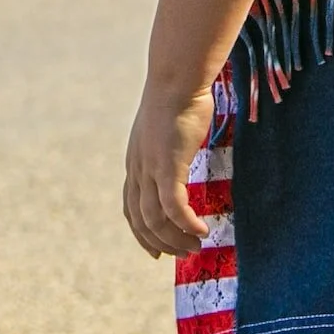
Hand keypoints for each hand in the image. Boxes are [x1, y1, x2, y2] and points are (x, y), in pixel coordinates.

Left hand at [122, 82, 215, 258]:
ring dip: (176, 239)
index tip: (157, 251)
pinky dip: (187, 224)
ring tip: (196, 245)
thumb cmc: (178, 96)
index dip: (142, 234)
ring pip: (156, 220)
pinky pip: (175, 208)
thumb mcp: (167, 128)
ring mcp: (150, 169)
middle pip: (141, 221)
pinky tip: (202, 230)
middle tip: (184, 254)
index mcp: (136, 161)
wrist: (176, 79)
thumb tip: (185, 152)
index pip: (131, 208)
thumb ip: (171, 146)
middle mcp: (138, 169)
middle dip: (161, 243)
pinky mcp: (167, 167)